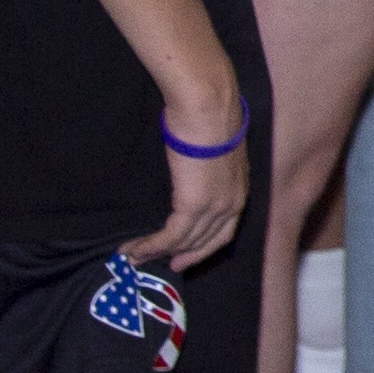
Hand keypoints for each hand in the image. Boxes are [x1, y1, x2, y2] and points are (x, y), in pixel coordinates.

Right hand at [146, 115, 249, 274]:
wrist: (208, 108)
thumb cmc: (207, 119)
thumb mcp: (215, 150)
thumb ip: (208, 168)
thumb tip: (192, 171)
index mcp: (239, 190)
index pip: (224, 230)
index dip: (203, 247)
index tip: (184, 256)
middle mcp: (233, 203)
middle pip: (206, 242)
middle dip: (182, 256)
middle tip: (159, 264)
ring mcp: (216, 207)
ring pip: (185, 242)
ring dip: (156, 252)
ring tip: (133, 256)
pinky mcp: (195, 205)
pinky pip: (171, 236)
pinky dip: (151, 246)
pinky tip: (134, 249)